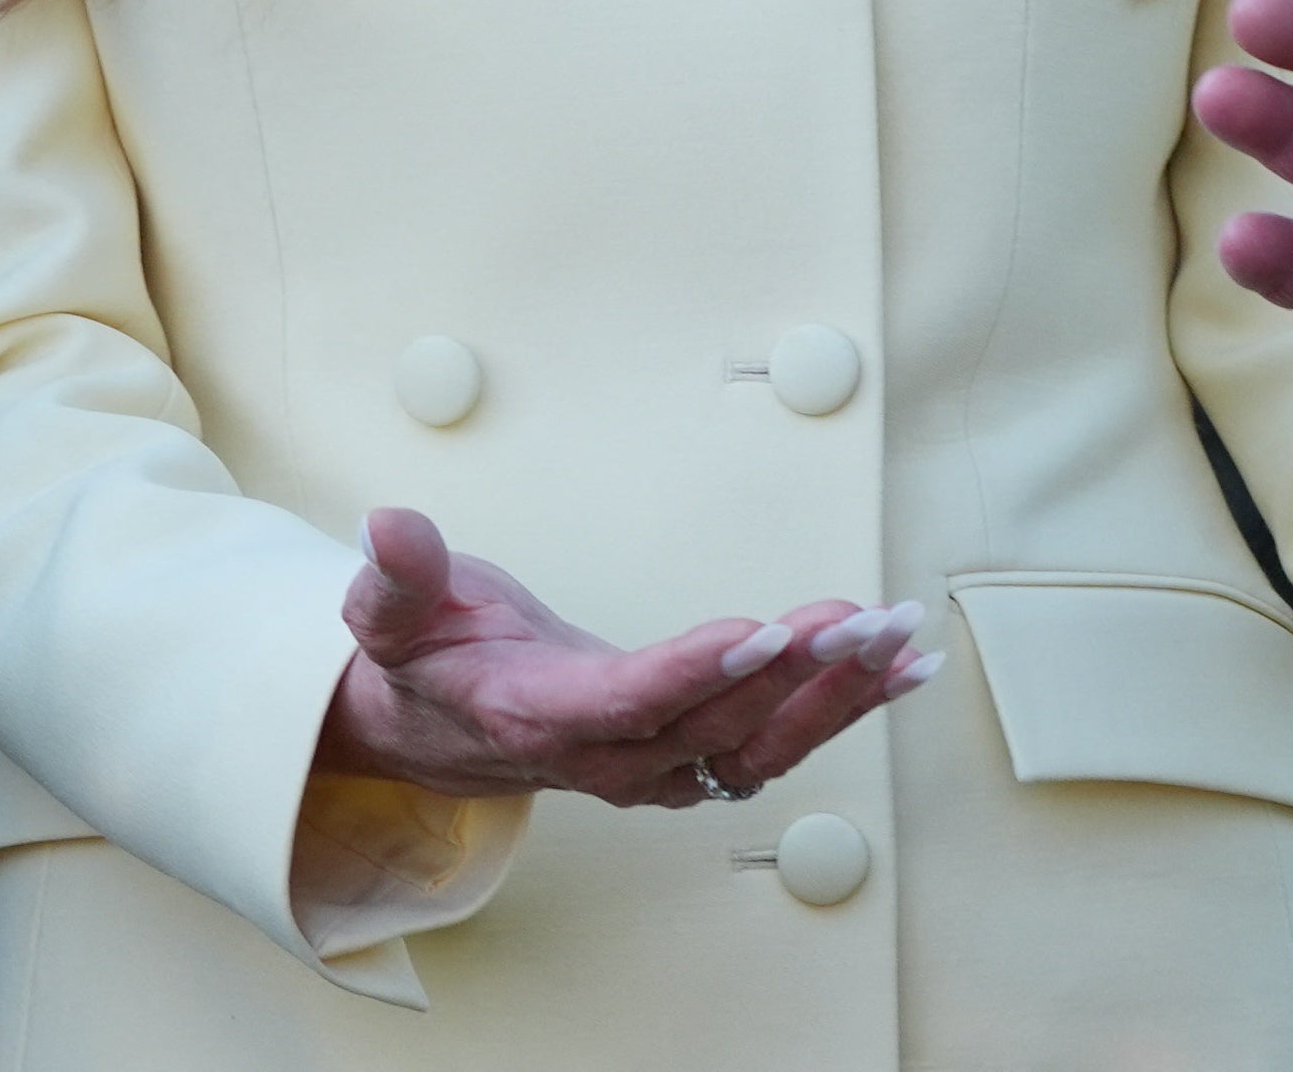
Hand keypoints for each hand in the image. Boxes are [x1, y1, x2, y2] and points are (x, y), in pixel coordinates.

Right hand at [316, 507, 934, 804]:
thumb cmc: (424, 659)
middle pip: (714, 726)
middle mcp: (606, 757)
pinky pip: (776, 746)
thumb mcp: (390, 614)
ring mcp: (655, 768)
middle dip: (796, 676)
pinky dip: (844, 709)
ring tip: (899, 639)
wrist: (433, 728)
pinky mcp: (689, 760)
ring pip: (760, 747)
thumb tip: (388, 523)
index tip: (765, 631)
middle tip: (863, 618)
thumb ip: (397, 577)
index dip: (697, 671)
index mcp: (536, 716)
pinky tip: (904, 669)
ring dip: (836, 698)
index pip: (628, 702)